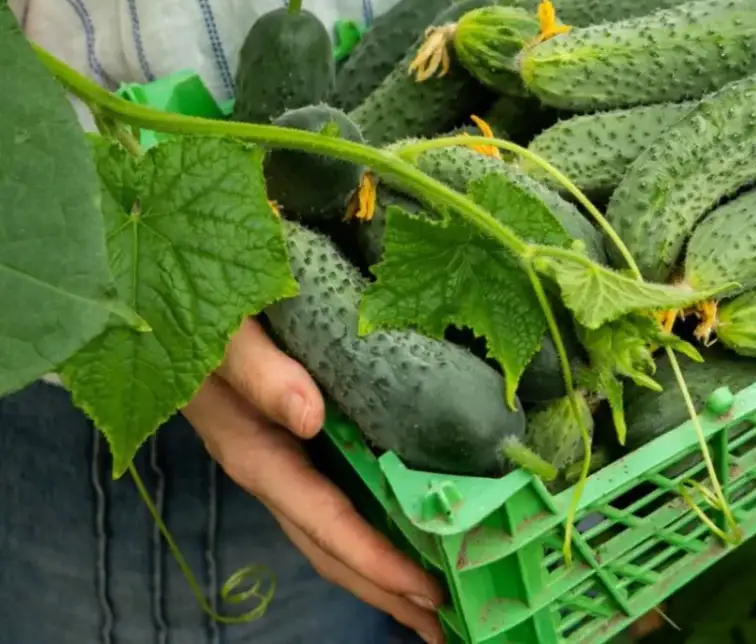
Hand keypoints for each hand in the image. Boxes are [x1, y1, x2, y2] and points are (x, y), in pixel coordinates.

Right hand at [184, 319, 444, 643]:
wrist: (160, 294)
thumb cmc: (195, 306)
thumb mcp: (223, 332)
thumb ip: (259, 370)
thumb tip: (310, 415)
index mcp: (254, 449)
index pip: (323, 519)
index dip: (373, 558)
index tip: (426, 589)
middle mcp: (268, 465)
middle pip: (329, 545)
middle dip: (384, 589)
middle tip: (446, 626)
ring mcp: (279, 455)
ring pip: (331, 530)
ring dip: (378, 571)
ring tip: (431, 604)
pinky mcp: (290, 437)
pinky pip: (332, 498)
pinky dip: (369, 527)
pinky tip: (402, 531)